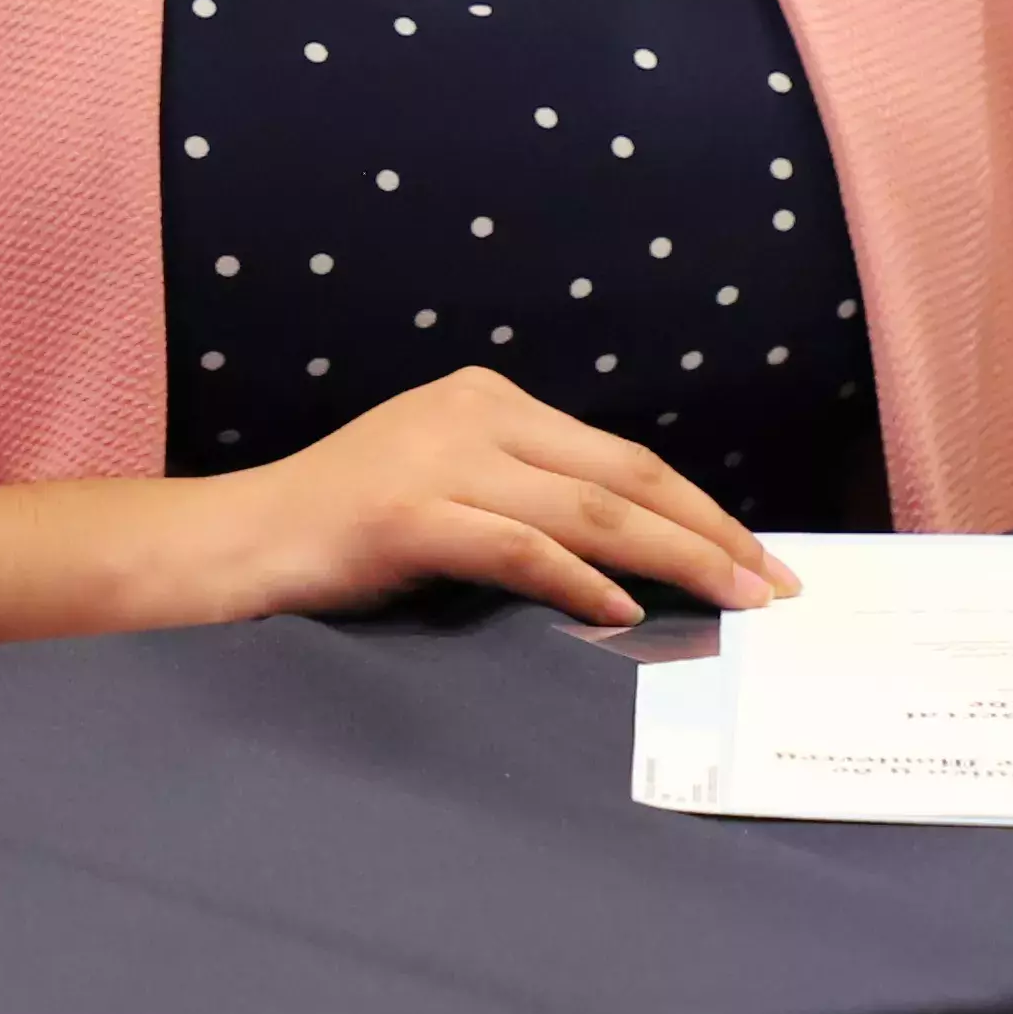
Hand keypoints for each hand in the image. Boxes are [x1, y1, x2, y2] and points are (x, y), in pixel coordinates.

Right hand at [186, 365, 788, 631]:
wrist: (238, 542)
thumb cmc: (345, 532)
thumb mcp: (450, 493)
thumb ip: (529, 507)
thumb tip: (638, 563)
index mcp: (488, 402)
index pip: (621, 457)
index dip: (699, 508)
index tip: (759, 557)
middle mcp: (472, 414)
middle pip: (622, 477)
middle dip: (710, 532)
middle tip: (774, 585)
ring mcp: (438, 460)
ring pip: (587, 511)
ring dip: (673, 558)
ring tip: (731, 600)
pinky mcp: (406, 513)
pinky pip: (516, 548)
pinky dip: (577, 580)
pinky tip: (623, 611)